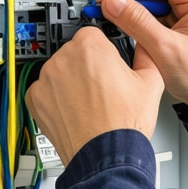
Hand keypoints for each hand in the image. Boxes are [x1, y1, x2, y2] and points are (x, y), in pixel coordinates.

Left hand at [25, 27, 163, 166]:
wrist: (106, 156)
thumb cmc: (125, 123)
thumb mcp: (152, 80)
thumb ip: (145, 53)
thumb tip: (144, 45)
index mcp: (91, 47)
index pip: (93, 32)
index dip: (104, 47)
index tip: (108, 59)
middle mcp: (64, 59)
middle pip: (75, 50)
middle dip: (88, 62)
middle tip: (104, 83)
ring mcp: (47, 80)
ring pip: (60, 69)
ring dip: (71, 78)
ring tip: (91, 99)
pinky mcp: (36, 100)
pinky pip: (45, 89)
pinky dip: (56, 96)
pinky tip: (76, 107)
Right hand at [95, 0, 187, 115]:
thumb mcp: (166, 49)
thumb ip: (138, 23)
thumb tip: (114, 2)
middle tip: (104, 7)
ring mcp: (179, 10)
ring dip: (126, 6)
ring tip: (110, 17)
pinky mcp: (170, 22)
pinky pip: (146, 12)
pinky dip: (131, 18)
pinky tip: (122, 25)